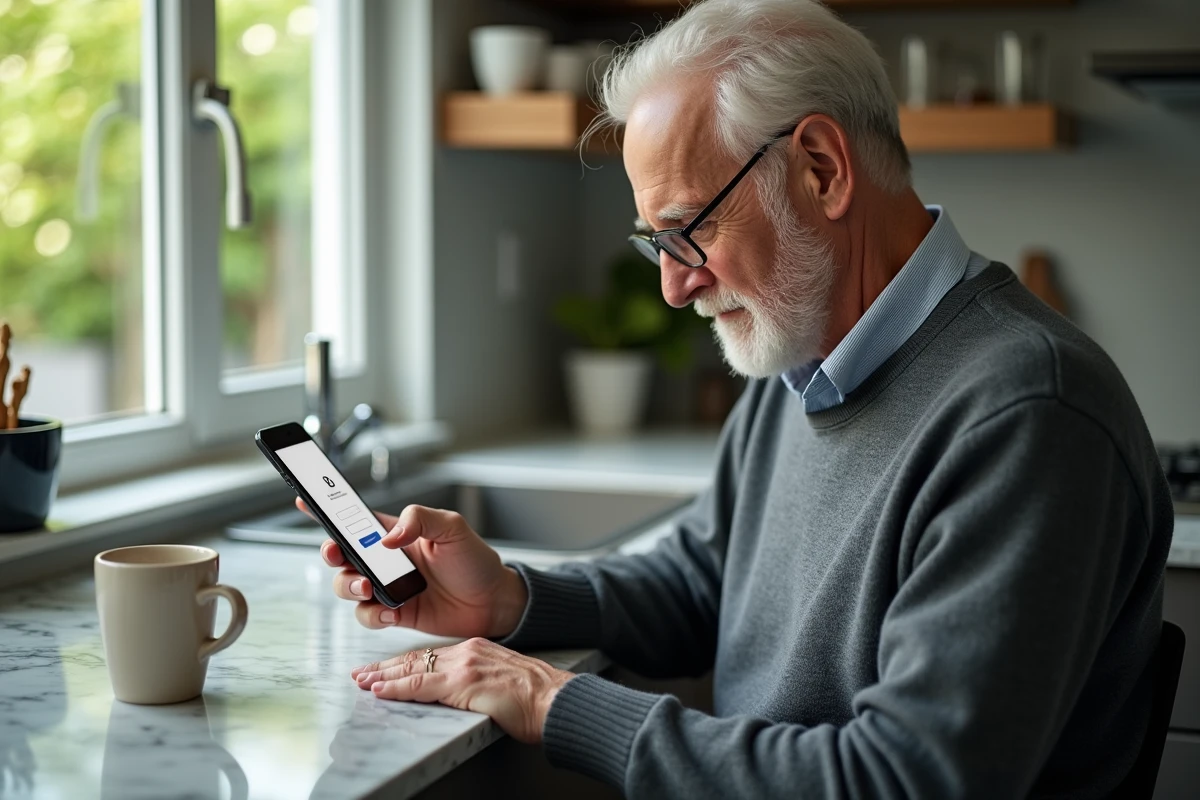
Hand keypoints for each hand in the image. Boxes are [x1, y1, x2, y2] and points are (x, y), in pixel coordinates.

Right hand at [301, 498, 528, 638]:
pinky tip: (392, 611)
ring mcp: (387, 587)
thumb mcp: (452, 528)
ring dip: (349, 586)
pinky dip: (373, 614)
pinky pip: (367, 615)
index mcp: (396, 533)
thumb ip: (419, 519)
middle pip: (341, 554)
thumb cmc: (475, 560)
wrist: (493, 601)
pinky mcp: (394, 613)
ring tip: (368, 587)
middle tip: (336, 554)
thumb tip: (387, 537)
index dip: (328, 509)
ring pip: (347, 587)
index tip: (304, 499)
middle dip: (330, 553)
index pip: (356, 518)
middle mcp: (385, 559)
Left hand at [351, 638, 573, 743]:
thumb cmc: (537, 698)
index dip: (405, 663)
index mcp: (477, 649)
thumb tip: (467, 695)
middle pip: (417, 658)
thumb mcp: (503, 681)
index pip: (432, 656)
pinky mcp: (463, 683)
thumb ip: (480, 681)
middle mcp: (468, 651)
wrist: (555, 699)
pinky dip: (396, 688)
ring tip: (362, 680)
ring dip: (383, 676)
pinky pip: (420, 685)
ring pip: (413, 668)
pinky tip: (379, 690)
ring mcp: (464, 665)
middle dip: (386, 666)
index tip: (385, 669)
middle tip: (361, 672)